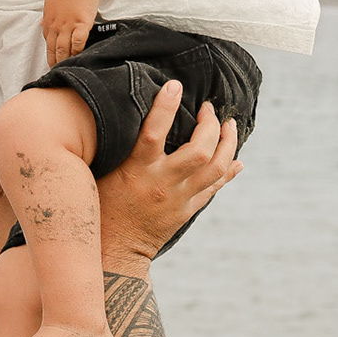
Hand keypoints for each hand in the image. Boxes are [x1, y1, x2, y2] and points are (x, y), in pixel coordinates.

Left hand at [41, 0, 98, 65]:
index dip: (48, 51)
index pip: (46, 39)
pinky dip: (77, 51)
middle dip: (53, 60)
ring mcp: (68, 25)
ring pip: (63, 48)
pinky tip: (79, 57)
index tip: (50, 58)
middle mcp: (56, 24)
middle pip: (53, 47)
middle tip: (55, 70)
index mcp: (49, 18)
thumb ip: (48, 13)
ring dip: (63, 60)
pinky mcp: (81, 24)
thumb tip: (42, 21)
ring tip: (65, 68)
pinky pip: (78, 43)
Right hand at [99, 81, 241, 272]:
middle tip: (209, 109)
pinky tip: (236, 160)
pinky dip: (228, 171)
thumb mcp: (104, 173)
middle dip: (211, 125)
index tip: (174, 85)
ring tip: (230, 126)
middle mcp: (162, 183)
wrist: (114, 251)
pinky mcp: (187, 210)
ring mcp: (178, 199)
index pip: (154, 132)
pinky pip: (215, 188)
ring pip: (216, 169)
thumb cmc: (101, 206)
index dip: (165, 106)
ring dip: (229, 144)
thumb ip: (119, 148)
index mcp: (136, 170)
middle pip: (200, 152)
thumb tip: (122, 115)